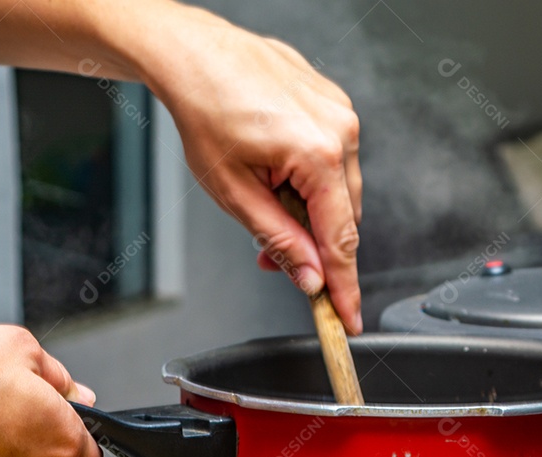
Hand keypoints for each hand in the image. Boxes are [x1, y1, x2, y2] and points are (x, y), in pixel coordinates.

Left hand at [138, 7, 363, 332]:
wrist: (193, 55)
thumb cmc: (204, 110)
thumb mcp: (234, 193)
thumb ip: (279, 241)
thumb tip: (309, 277)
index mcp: (320, 154)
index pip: (341, 240)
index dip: (344, 287)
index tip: (348, 318)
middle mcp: (341, 131)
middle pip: (344, 217)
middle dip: (313, 246)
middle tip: (273, 259)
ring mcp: (341, 113)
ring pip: (340, 190)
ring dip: (310, 211)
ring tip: (266, 203)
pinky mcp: (334, 105)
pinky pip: (335, 159)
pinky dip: (311, 179)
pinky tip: (277, 173)